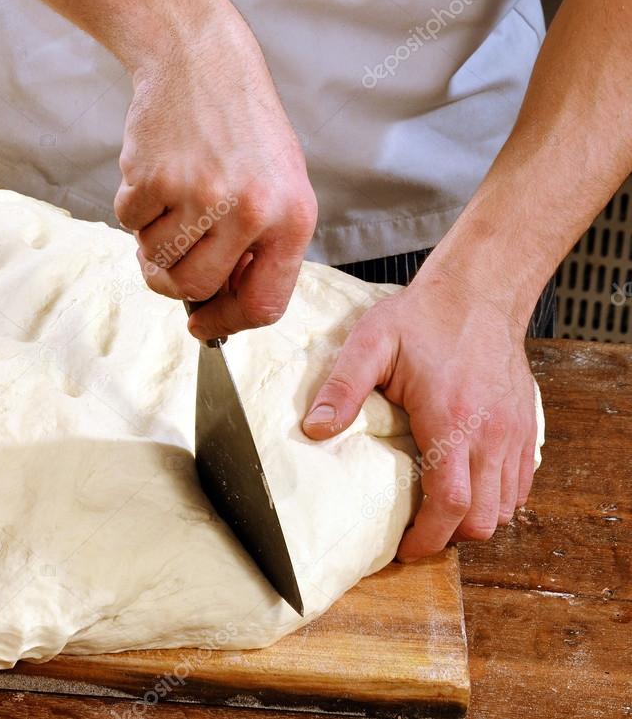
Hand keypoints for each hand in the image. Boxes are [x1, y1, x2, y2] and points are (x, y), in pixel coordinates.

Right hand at [114, 15, 316, 340]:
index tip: (204, 326)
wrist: (199, 59)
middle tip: (165, 260)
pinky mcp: (154, 178)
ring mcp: (200, 194)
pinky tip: (154, 172)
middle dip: (173, 284)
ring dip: (151, 241)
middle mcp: (250, 210)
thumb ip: (258, 247)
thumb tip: (219, 304)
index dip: (227, 322)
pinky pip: (128, 223)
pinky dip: (133, 207)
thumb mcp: (277, 185)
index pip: (263, 304)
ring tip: (169, 199)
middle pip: (195, 288)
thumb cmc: (240, 127)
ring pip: (157, 260)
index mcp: (292, 217)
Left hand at [301, 267, 539, 560]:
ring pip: (505, 506)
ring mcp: (513, 432)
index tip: (405, 549)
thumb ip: (343, 387)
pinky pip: (520, 483)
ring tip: (438, 511)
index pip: (450, 503)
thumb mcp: (372, 342)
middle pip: (482, 518)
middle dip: (449, 536)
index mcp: (450, 419)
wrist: (480, 291)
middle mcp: (490, 433)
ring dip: (473, 518)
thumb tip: (315, 429)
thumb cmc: (423, 316)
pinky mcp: (525, 426)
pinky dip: (497, 497)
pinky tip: (467, 486)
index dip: (428, 537)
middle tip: (417, 533)